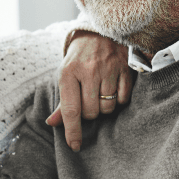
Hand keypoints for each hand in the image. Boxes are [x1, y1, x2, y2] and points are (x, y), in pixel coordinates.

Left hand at [47, 30, 132, 151]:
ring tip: (100, 93)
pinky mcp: (126, 68)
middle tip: (87, 100)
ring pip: (108, 108)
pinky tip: (113, 88)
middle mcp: (88, 70)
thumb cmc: (79, 59)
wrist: (99, 32)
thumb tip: (52, 123)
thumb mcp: (65, 75)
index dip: (72, 130)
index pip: (71, 109)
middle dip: (89, 113)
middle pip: (91, 112)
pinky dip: (119, 100)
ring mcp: (109, 69)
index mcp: (68, 73)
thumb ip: (62, 102)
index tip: (74, 146)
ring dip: (104, 107)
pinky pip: (123, 99)